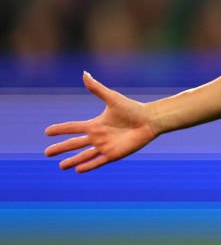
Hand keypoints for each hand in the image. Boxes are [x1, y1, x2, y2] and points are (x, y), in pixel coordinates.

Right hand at [44, 72, 158, 172]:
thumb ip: (97, 88)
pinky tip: (78, 170)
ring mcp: (105, 146)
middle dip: (61, 148)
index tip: (47, 131)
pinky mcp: (114, 154)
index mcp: (95, 124)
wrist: (149, 120)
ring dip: (72, 160)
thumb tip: (85, 73)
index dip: (60, 129)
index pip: (73, 127)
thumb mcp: (112, 98)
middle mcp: (98, 136)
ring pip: (84, 155)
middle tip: (47, 153)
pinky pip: (98, 161)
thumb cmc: (132, 109)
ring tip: (60, 166)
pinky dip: (88, 165)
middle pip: (75, 143)